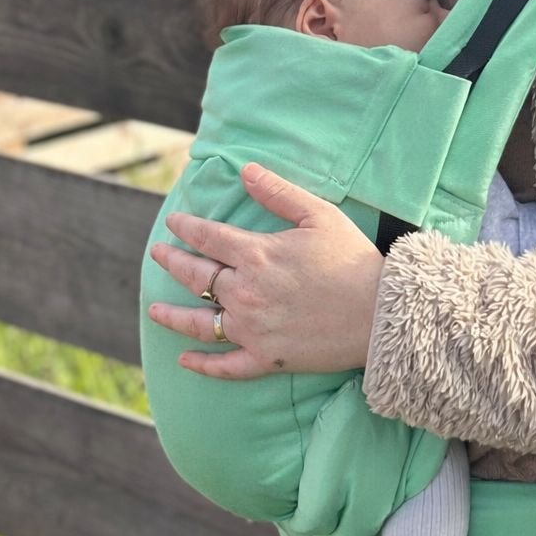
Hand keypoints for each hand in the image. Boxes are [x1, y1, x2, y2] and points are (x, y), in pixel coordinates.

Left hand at [147, 163, 383, 379]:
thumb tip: (245, 169)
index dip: (187, 227)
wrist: (380, 314)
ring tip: (154, 309)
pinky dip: (203, 364)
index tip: (174, 222)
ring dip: (172, 316)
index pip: (208, 237)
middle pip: (196, 276)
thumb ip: (278, 192)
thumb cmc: (353, 260)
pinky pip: (225, 365)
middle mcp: (246, 292)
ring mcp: (253, 329)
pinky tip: (185, 360)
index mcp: (257, 255)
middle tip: (158, 254)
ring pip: (200, 323)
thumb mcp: (319, 215)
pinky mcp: (266, 358)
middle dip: (172, 262)